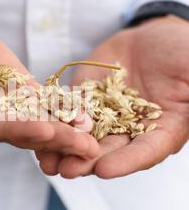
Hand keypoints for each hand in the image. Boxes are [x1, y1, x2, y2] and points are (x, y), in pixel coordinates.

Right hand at [0, 0, 98, 156]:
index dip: (13, 129)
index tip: (44, 131)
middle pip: (14, 129)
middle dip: (50, 139)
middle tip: (85, 149)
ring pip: (29, 119)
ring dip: (61, 129)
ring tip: (93, 137)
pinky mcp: (7, 83)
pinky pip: (34, 99)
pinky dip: (57, 106)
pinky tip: (82, 113)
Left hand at [36, 15, 188, 177]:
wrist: (155, 38)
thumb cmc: (184, 53)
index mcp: (163, 130)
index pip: (146, 150)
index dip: (126, 161)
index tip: (104, 170)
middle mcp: (132, 130)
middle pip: (110, 151)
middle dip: (87, 161)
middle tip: (66, 171)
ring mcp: (106, 116)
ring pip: (85, 138)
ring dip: (65, 151)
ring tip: (45, 161)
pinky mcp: (86, 100)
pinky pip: (69, 113)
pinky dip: (54, 124)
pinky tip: (36, 131)